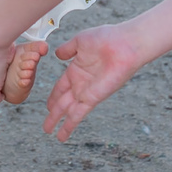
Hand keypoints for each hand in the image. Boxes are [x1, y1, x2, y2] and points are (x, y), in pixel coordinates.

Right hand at [43, 22, 147, 140]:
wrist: (124, 44)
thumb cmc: (106, 38)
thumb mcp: (80, 41)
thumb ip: (68, 49)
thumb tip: (57, 54)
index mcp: (76, 70)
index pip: (61, 87)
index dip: (53, 96)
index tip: (47, 106)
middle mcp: (81, 83)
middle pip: (63, 102)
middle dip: (54, 113)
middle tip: (46, 125)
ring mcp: (87, 91)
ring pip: (69, 110)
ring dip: (59, 122)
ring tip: (50, 133)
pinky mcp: (93, 98)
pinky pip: (78, 113)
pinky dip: (70, 124)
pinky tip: (63, 134)